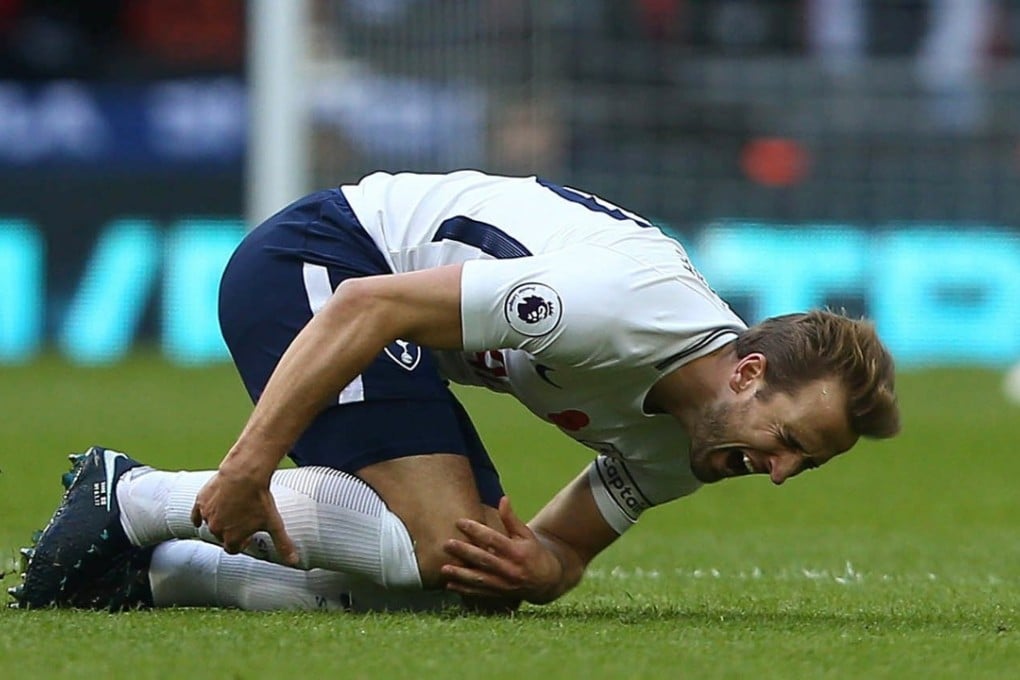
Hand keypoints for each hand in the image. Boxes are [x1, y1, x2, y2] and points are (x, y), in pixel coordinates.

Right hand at [190, 466, 298, 565]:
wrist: (245, 474)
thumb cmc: (259, 499)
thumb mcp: (274, 523)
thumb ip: (283, 544)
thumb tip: (294, 562)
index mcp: (231, 539)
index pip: (232, 549)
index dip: (241, 543)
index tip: (248, 537)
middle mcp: (216, 530)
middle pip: (221, 536)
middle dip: (230, 532)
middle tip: (241, 521)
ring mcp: (207, 515)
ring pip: (210, 524)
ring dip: (219, 521)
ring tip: (232, 511)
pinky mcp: (201, 501)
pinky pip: (196, 513)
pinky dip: (199, 515)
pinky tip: (200, 517)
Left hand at [440, 496, 563, 603]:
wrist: (545, 581)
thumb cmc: (533, 552)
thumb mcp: (526, 534)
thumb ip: (512, 519)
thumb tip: (503, 499)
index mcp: (517, 552)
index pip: (493, 539)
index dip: (476, 530)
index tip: (460, 522)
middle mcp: (510, 569)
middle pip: (484, 560)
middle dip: (464, 552)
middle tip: (447, 544)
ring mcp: (504, 584)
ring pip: (479, 579)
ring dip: (461, 575)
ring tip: (444, 568)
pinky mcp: (498, 594)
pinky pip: (479, 592)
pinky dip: (464, 590)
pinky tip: (449, 585)